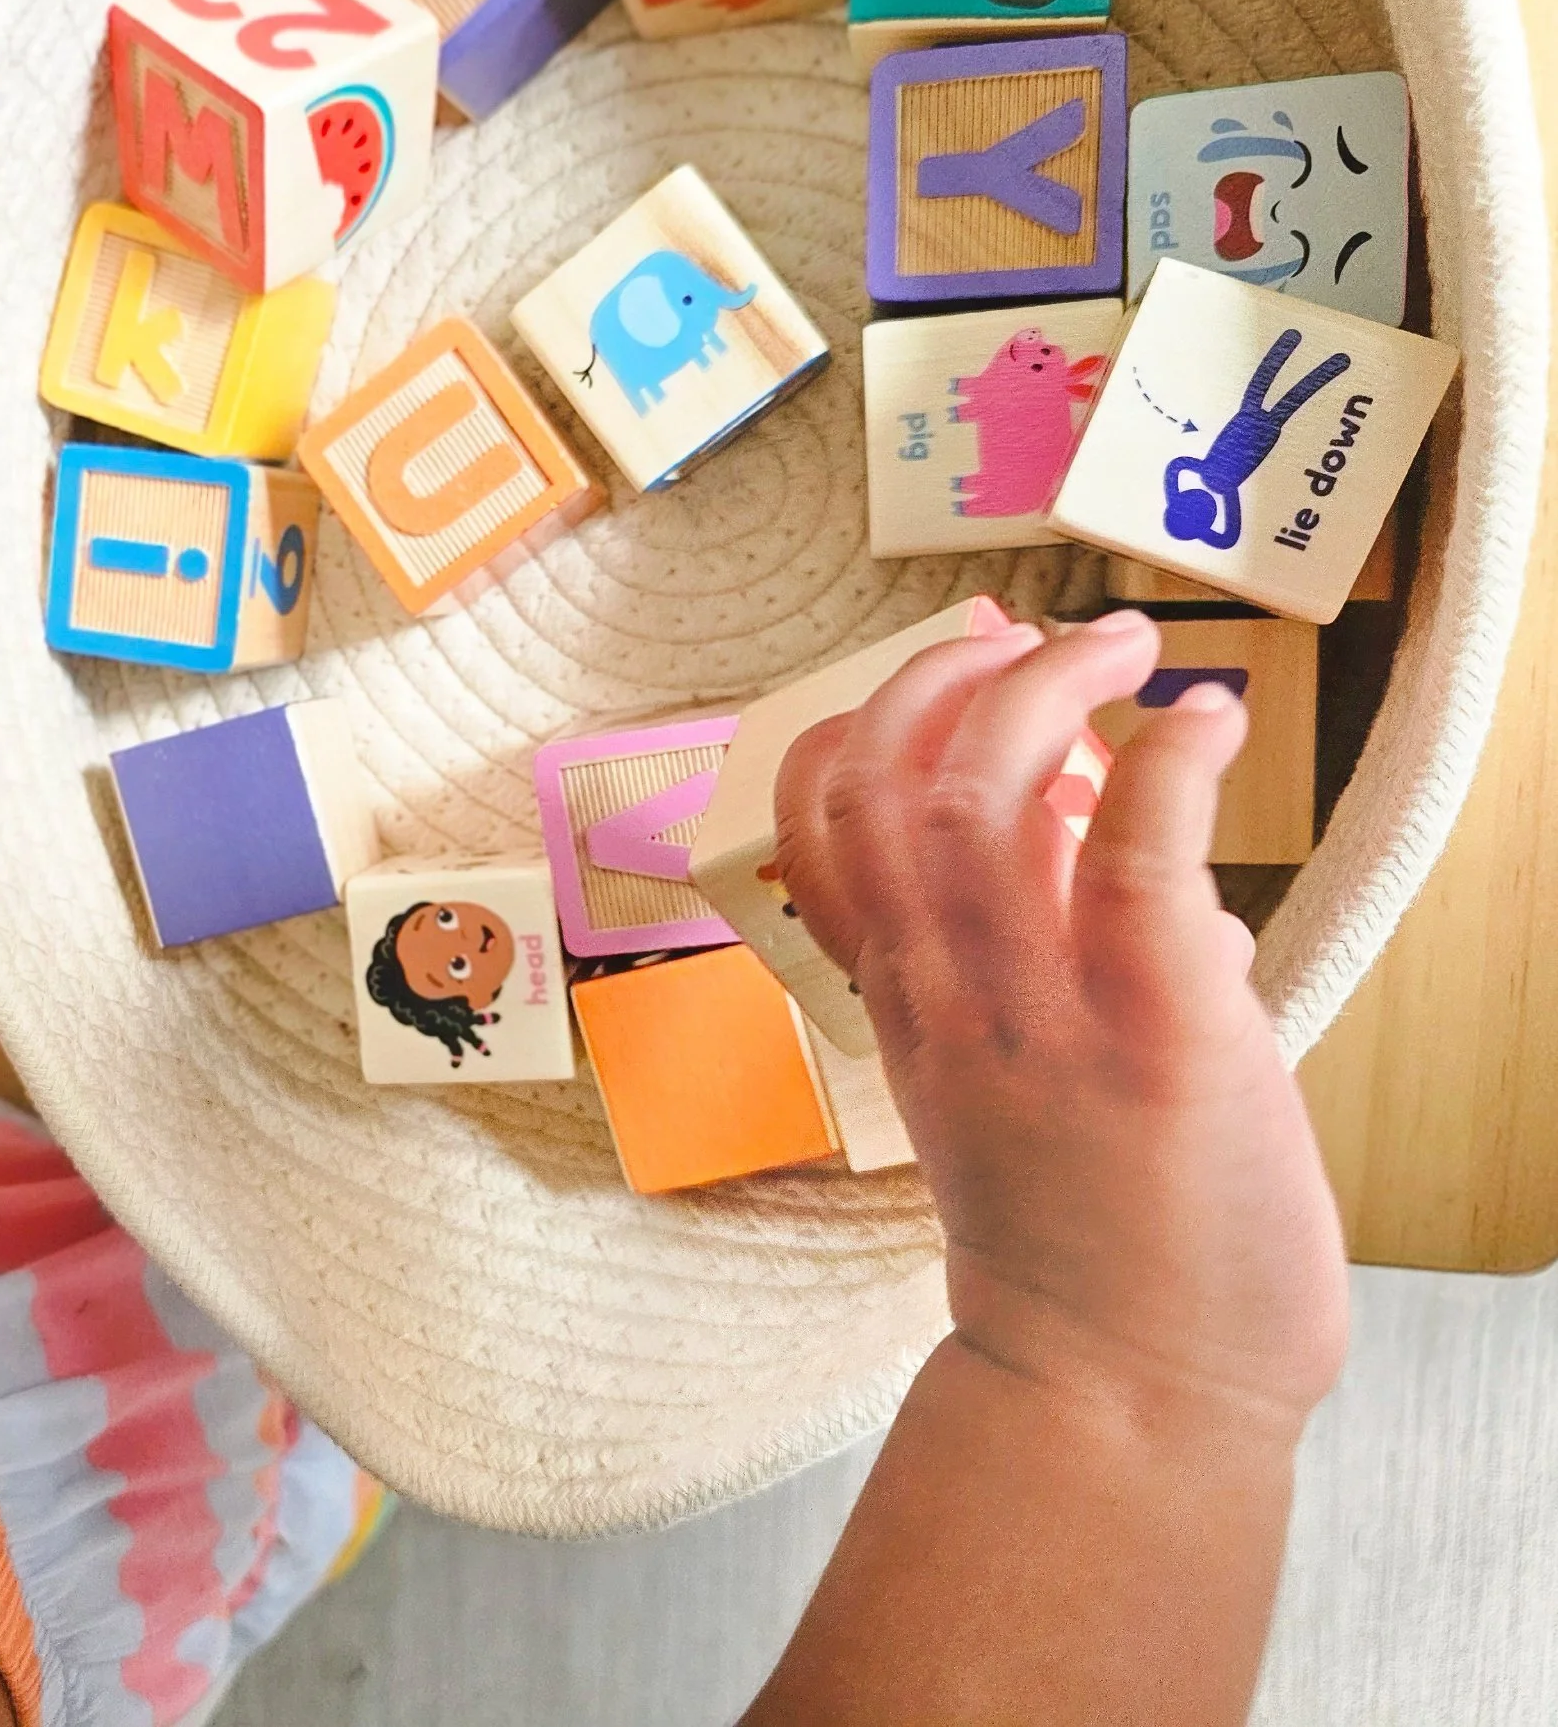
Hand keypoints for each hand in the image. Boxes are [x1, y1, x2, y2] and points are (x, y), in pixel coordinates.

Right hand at [773, 612, 1348, 1430]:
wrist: (1130, 1388)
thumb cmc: (1085, 1239)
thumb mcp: (1001, 1079)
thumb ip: (1025, 950)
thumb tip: (1096, 812)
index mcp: (907, 1002)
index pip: (822, 825)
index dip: (861, 718)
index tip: (937, 674)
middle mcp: (949, 995)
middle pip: (885, 787)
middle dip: (942, 675)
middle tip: (1033, 638)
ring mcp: (1041, 1016)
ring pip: (983, 801)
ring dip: (1047, 693)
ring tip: (1120, 653)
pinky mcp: (1157, 1037)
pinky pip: (1133, 862)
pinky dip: (1166, 765)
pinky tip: (1204, 724)